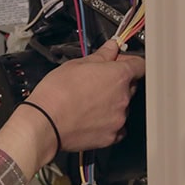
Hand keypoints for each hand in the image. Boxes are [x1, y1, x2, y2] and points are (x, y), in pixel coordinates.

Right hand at [0, 40, 144, 177]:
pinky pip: (117, 127)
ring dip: (112, 102)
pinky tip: (92, 117)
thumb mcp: (77, 64)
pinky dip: (109, 121)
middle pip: (131, 86)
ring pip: (123, 106)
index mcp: (118, 76)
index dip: (130, 61)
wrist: (44, 123)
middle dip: (118, 82)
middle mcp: (123, 98)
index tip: (120, 61)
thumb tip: (111, 47)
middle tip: (98, 81)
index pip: (140, 65)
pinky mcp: (111, 137)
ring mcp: (119, 119)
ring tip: (89, 101)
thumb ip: (101, 55)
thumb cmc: (57, 93)